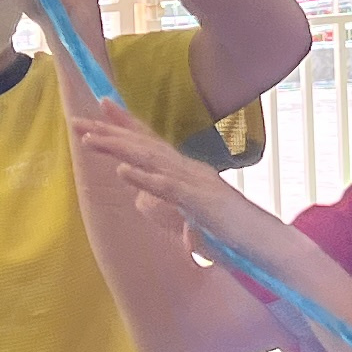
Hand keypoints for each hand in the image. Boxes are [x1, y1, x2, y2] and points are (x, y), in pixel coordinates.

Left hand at [70, 107, 259, 249]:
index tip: (102, 103)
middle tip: (78, 120)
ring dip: (119, 148)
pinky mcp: (202, 205)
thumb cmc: (238, 238)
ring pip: (151, 161)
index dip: (126, 123)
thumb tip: (144, 203)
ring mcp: (197, 186)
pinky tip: (121, 170)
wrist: (273, 248)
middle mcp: (192, 172)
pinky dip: (144, 179)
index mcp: (190, 174)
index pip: (153, 143)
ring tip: (90, 139)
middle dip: (110, 132)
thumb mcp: (197, 219)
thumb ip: (172, 208)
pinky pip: (168, 189)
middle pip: (145, 146)